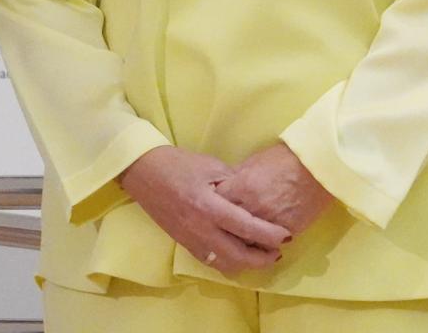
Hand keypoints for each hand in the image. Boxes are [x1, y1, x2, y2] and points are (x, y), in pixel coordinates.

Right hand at [118, 145, 288, 274]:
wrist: (141, 171)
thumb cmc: (176, 163)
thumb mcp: (210, 165)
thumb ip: (233, 183)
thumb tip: (254, 198)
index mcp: (208, 205)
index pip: (246, 227)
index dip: (269, 235)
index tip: (286, 236)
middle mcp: (200, 228)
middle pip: (238, 256)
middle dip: (262, 258)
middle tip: (277, 251)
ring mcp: (190, 239)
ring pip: (224, 265)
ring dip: (245, 264)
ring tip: (259, 255)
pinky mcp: (183, 243)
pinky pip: (210, 262)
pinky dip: (227, 262)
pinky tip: (236, 254)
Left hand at [214, 143, 333, 238]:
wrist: (316, 168)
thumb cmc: (282, 160)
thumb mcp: (251, 164)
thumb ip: (234, 181)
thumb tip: (221, 192)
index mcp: (241, 187)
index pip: (215, 204)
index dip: (210, 207)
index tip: (208, 209)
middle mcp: (253, 208)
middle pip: (227, 228)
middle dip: (221, 230)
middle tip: (218, 231)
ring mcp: (270, 222)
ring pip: (246, 242)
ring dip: (240, 243)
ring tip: (235, 241)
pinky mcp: (286, 232)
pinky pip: (266, 245)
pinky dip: (259, 246)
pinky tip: (256, 244)